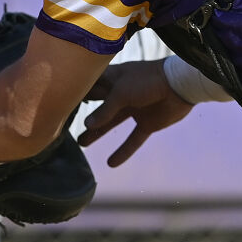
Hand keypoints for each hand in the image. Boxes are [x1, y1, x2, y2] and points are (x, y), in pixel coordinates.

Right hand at [77, 59, 192, 166]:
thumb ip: (104, 109)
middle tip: (66, 126)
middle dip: (85, 115)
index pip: (90, 85)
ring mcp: (135, 108)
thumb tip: (86, 125)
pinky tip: (112, 163)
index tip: (59, 102)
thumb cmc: (148, 80)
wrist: (182, 85)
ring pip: (112, 123)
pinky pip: (133, 139)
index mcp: (114, 79)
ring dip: (98, 133)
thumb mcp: (121, 92)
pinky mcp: (148, 123)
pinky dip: (124, 151)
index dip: (77, 92)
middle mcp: (122, 94)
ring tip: (82, 144)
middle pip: (99, 106)